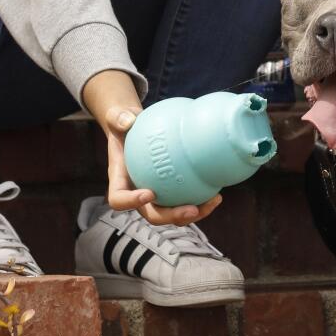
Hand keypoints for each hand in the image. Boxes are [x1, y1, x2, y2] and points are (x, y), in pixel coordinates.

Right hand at [83, 68, 221, 226]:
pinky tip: (218, 193)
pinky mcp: (171, 193)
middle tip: (191, 209)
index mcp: (121, 182)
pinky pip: (186, 201)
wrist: (135, 131)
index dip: (132, 202)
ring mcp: (156, 197)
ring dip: (194, 213)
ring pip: (173, 214)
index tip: (149, 194)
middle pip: (153, 215)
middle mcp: (138, 195)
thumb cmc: (124, 126)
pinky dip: (202, 201)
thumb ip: (118, 118)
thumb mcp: (117, 119)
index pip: (119, 199)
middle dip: (172, 216)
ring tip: (212, 201)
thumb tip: (129, 121)